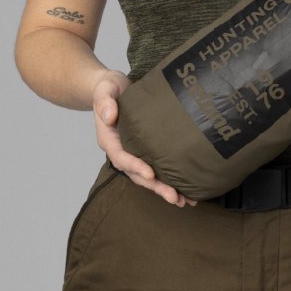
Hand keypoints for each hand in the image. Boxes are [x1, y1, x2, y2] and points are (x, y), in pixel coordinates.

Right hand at [93, 70, 196, 207]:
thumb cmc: (108, 89)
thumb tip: (109, 115)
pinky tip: (187, 190)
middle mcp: (121, 150)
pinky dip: (169, 180)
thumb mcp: (105, 89)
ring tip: (185, 201)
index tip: (150, 173)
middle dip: (155, 187)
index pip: (121, 157)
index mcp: (109, 140)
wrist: (113, 89)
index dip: (135, 166)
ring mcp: (134, 152)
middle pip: (137, 174)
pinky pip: (157, 168)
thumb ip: (104, 101)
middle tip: (174, 197)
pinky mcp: (146, 150)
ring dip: (164, 189)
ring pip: (148, 176)